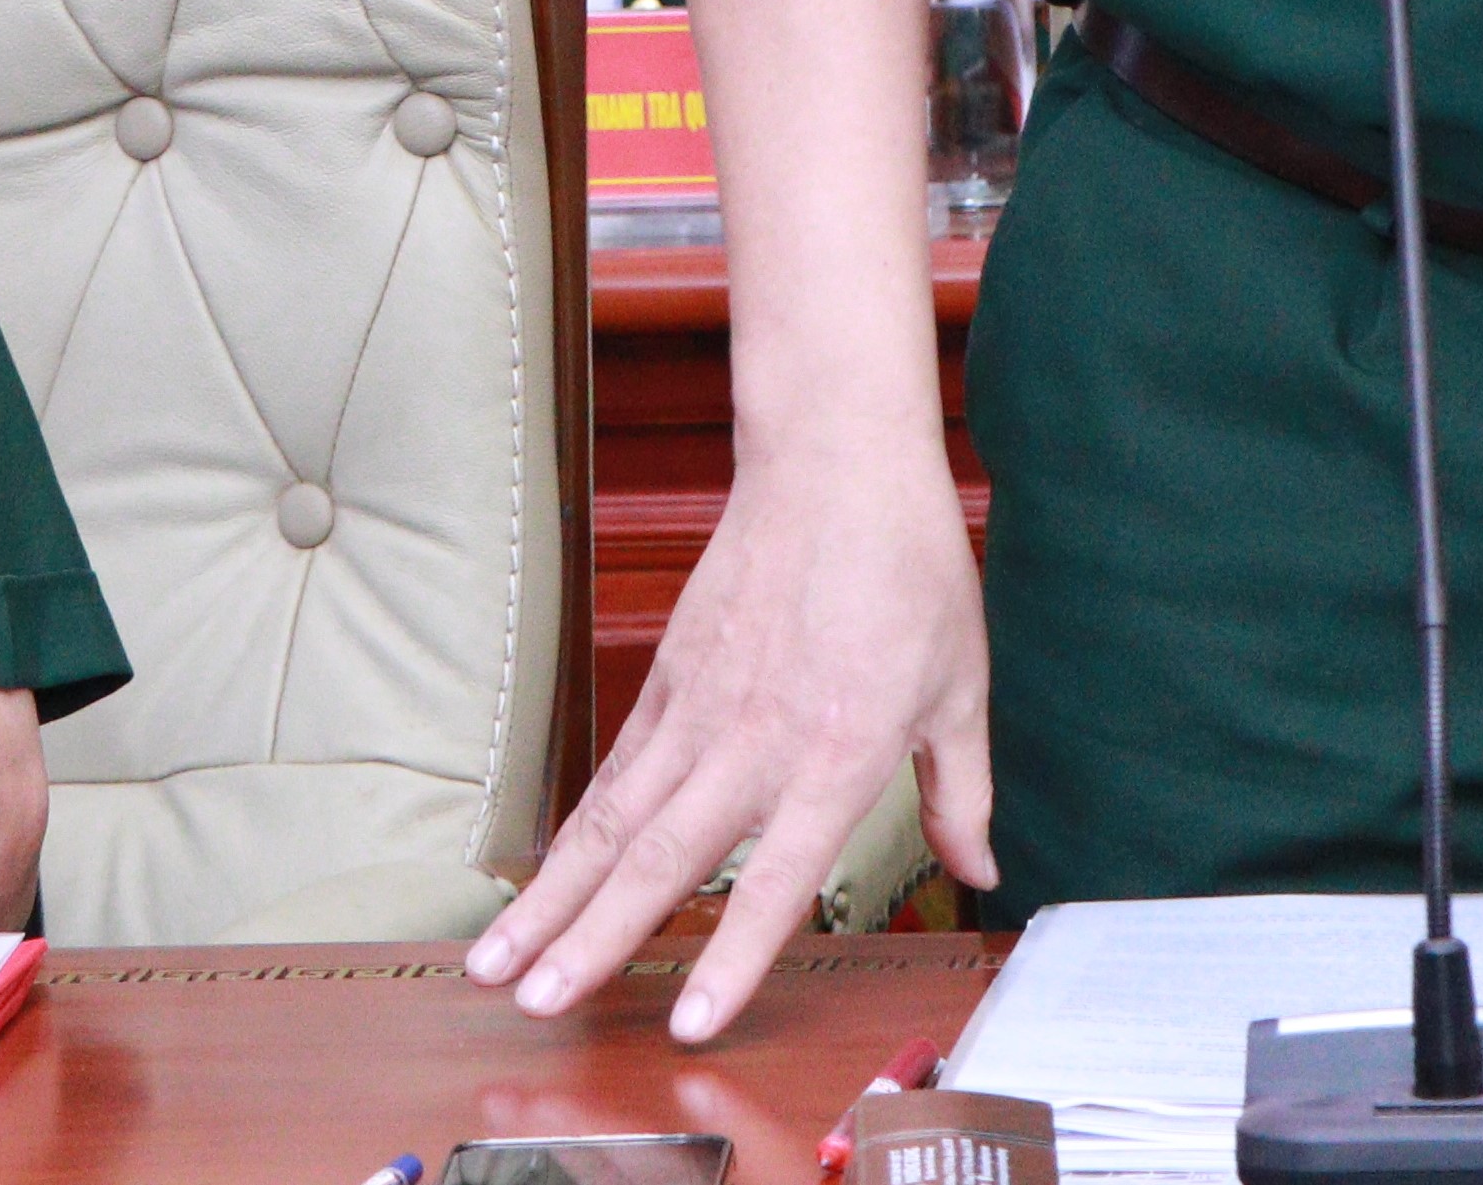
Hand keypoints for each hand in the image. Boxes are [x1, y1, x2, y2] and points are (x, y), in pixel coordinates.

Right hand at [466, 437, 991, 1041]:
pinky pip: (616, 771)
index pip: (777, 875)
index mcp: (838, 751)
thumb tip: (982, 872)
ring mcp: (699, 706)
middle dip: (592, 938)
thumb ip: (960, 792)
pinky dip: (574, 834)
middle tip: (538, 1005)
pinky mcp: (669, 678)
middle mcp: (755, 739)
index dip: (732, 955)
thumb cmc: (909, 568)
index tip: (686, 1023)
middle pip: (661, 856)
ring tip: (499, 963)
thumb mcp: (961, 687)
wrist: (835, 460)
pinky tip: (541, 884)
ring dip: (552, 897)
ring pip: (613, 820)